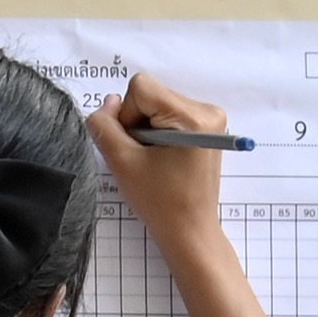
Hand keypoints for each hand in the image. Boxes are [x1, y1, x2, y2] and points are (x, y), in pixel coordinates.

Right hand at [90, 70, 232, 264]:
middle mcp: (208, 110)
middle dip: (137, 122)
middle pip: (151, 94)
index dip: (126, 114)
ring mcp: (211, 118)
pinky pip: (170, 114)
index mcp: (193, 117)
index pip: (141, 88)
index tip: (134, 145)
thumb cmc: (159, 200)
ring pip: (158, 104)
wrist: (189, 228)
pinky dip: (158, 131)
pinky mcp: (209, 128)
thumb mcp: (122, 161)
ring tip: (154, 159)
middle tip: (143, 156)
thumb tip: (109, 102)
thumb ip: (105, 125)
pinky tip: (163, 156)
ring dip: (146, 128)